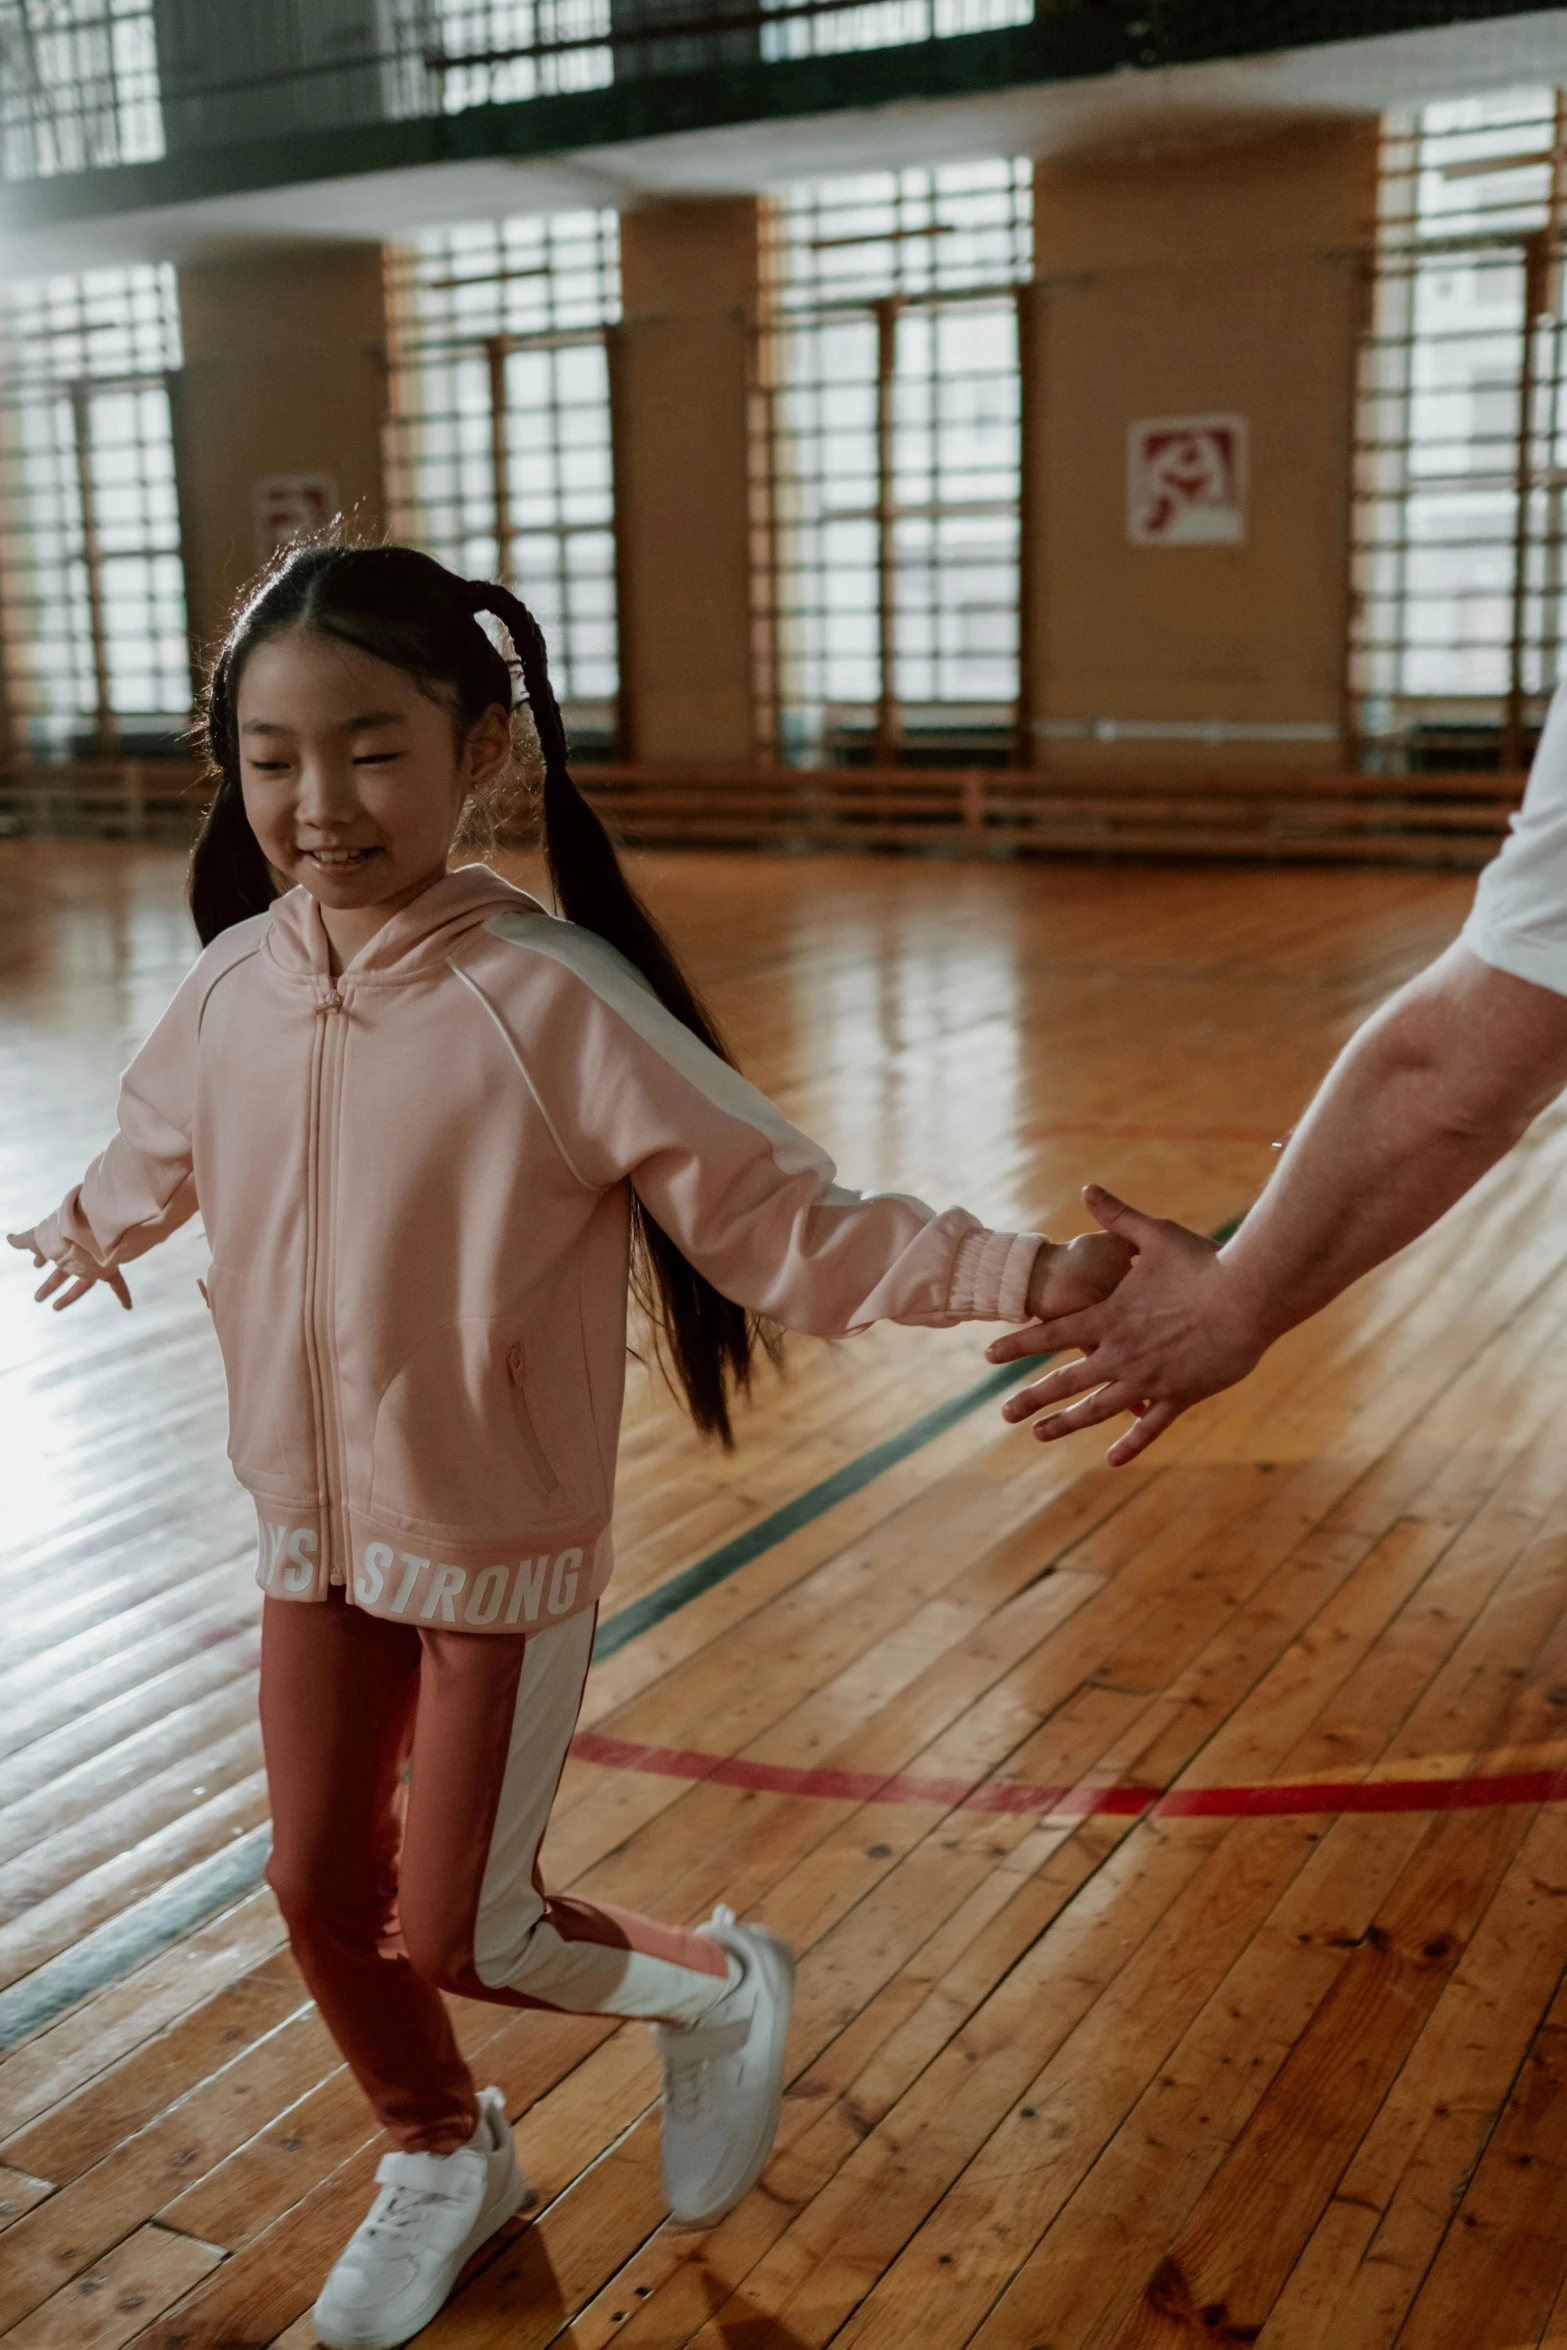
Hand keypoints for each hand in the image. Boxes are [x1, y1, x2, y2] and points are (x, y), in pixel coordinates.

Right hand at [7, 1228, 131, 1311]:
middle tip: (36, 1297)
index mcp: (61, 1248)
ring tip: (55, 1308)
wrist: (87, 1230)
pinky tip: (128, 1307)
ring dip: (68, 1297)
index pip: (49, 1256)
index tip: (35, 1265)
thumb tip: (10, 1238)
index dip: (41, 1259)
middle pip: (62, 1274)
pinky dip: (123, 1295)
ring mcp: (93, 1264)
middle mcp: (77, 1256)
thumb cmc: (62, 1233)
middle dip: (49, 1284)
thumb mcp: (37, 1238)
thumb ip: (24, 1240)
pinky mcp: (108, 1270)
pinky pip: (118, 1284)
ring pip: (82, 1284)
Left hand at [986, 1184, 1266, 1464]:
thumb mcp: (1155, 1234)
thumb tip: (1089, 1188)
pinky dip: (1130, 1443)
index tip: (989, 1357)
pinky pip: (1149, 1426)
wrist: (1248, 1296)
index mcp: (1110, 1316)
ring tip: (1040, 1435)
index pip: (1050, 1335)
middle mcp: (1121, 1353)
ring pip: (1098, 1409)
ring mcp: (1148, 1378)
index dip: (1018, 1346)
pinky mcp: (1179, 1394)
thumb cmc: (1204, 1262)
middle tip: (1003, 1414)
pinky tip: (1112, 1460)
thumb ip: (1118, 1217)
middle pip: (1064, 1381)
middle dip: (1031, 1398)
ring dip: (1067, 1424)